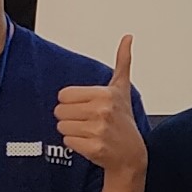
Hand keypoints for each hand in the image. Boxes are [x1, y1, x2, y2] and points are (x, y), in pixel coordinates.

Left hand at [55, 35, 145, 175]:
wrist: (132, 154)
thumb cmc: (124, 120)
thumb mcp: (122, 89)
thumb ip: (122, 61)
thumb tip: (127, 37)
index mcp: (105, 94)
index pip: (64, 95)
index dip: (72, 102)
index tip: (87, 107)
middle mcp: (102, 111)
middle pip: (60, 111)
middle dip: (70, 117)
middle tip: (87, 121)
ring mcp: (98, 130)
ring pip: (62, 127)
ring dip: (72, 131)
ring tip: (89, 132)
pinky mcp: (94, 148)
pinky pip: (67, 141)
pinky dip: (75, 144)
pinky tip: (90, 143)